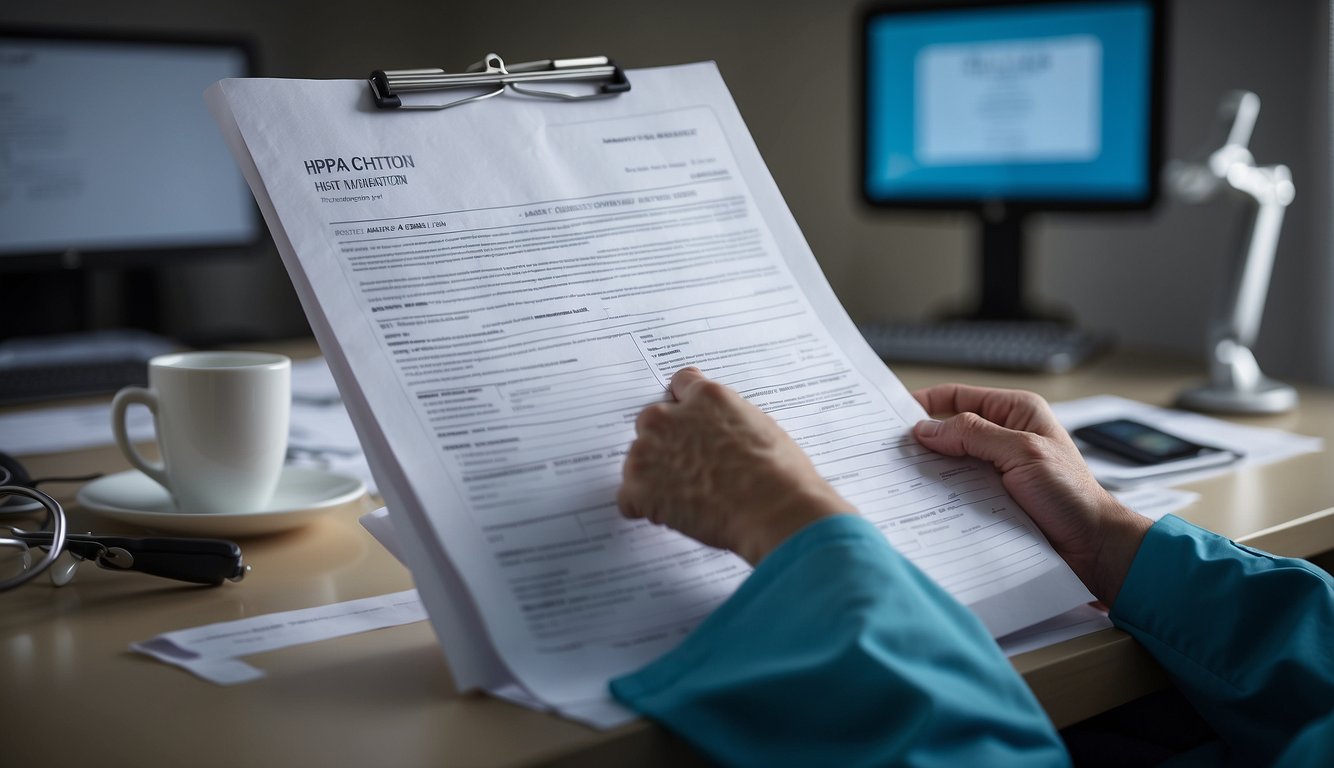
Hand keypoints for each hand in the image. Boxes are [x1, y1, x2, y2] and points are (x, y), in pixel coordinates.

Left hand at [618, 367, 850, 564]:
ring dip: (653, 476)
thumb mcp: (761, 427)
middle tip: (688, 468)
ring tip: (686, 498)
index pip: (680, 384)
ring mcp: (649, 451)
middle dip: (665, 442)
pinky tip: (670, 515)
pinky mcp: (639, 487)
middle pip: (651, 421)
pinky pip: (628, 498)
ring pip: (637, 459)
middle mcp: (671, 417)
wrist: (774, 510)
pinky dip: (644, 508)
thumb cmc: (780, 475)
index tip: (686, 421)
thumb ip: (728, 419)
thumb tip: (720, 430)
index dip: (684, 407)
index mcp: (705, 398)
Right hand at [912, 384, 1150, 605]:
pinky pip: (957, 491)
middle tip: (889, 450)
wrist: (1093, 547)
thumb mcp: (1022, 452)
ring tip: (899, 477)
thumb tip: (926, 429)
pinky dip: (940, 495)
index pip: (959, 397)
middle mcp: (1004, 437)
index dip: (925, 402)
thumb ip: (974, 435)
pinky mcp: (992, 499)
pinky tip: (922, 501)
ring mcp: (997, 469)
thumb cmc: (1072, 495)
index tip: (891, 414)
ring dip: (929, 471)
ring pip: (950, 463)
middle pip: (950, 430)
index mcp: (1016, 412)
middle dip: (922, 440)